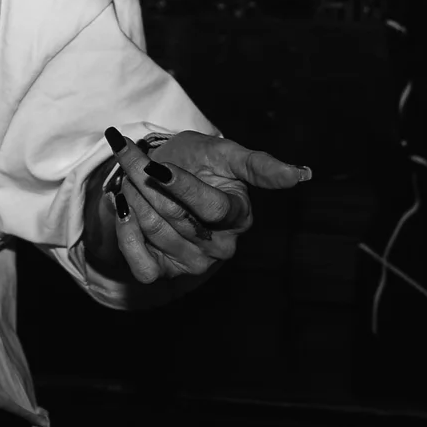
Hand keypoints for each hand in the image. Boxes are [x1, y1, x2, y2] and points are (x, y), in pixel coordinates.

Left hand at [92, 128, 310, 284]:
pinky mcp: (166, 272)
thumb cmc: (197, 162)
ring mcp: (194, 262)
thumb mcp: (227, 154)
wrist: (159, 174)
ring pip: (154, 231)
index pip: (212, 208)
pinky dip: (126, 235)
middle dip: (147, 184)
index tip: (157, 166)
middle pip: (175, 217)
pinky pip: (142, 266)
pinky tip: (124, 210)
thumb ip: (259, 165)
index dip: (181, 186)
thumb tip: (302, 174)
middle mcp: (220, 246)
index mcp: (239, 216)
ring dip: (133, 198)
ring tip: (132, 178)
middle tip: (137, 161)